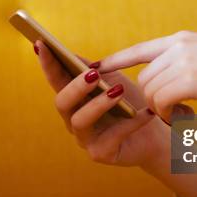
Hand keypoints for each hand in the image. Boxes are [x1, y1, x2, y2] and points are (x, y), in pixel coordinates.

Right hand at [34, 39, 172, 168]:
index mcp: (74, 100)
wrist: (156, 134)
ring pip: (80, 121)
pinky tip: (147, 113)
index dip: (47, 63)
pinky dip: (130, 123)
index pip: (56, 80)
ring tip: (118, 91)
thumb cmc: (132, 103)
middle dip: (75, 87)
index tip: (41, 43)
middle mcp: (74, 120)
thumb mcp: (114, 80)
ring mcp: (85, 139)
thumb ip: (94, 69)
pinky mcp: (102, 153)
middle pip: (62, 103)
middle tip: (93, 74)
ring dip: (98, 104)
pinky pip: (112, 136)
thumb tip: (72, 55)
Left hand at [94, 31, 196, 121]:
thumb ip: (186, 62)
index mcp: (182, 39)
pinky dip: (168, 114)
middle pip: (144, 78)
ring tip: (184, 114)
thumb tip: (168, 83)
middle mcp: (178, 46)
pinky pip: (160, 102)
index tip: (97, 66)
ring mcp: (183, 60)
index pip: (140, 48)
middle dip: (151, 98)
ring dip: (161, 108)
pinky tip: (187, 116)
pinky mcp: (189, 79)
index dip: (117, 60)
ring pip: (150, 91)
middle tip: (172, 111)